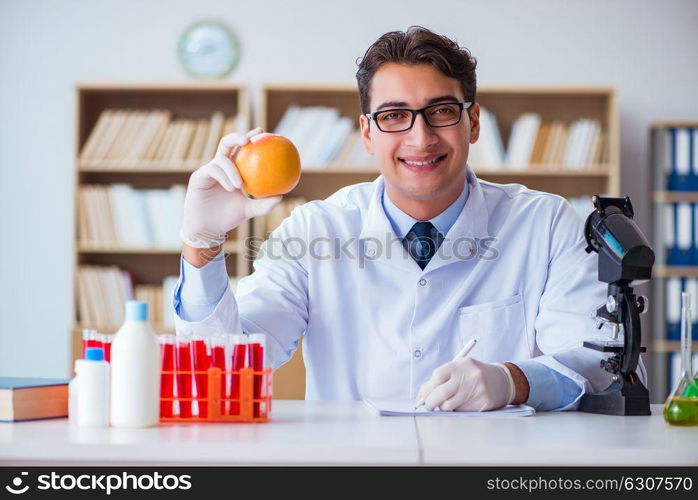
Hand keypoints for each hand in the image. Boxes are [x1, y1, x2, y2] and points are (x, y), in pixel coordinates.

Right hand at [180, 128, 281, 248]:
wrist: (208, 228)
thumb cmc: (228, 218)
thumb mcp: (249, 210)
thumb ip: (264, 204)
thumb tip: (281, 196)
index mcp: (232, 169)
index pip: (241, 149)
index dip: (250, 137)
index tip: (263, 132)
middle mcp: (220, 166)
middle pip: (227, 143)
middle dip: (237, 137)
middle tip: (249, 140)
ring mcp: (208, 170)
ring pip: (221, 159)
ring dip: (232, 170)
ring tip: (239, 185)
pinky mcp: (198, 176)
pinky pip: (213, 170)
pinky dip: (224, 178)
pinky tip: (231, 188)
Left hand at [416, 358, 514, 411]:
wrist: (501, 381)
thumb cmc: (472, 375)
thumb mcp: (458, 370)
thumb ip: (439, 380)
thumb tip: (420, 397)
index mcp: (461, 364)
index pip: (437, 376)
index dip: (427, 389)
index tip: (423, 397)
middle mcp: (470, 376)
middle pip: (441, 393)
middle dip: (430, 402)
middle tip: (428, 406)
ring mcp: (478, 389)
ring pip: (449, 406)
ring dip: (444, 407)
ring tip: (450, 402)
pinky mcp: (483, 403)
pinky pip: (461, 412)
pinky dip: (458, 410)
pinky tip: (464, 403)